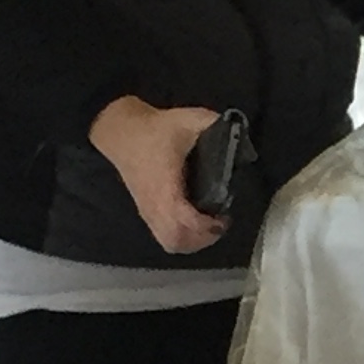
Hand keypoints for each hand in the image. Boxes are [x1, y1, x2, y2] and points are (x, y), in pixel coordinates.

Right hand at [89, 95, 229, 255]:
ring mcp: (148, 210)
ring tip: (209, 225)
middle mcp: (154, 204)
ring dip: (193, 241)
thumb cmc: (155, 128)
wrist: (121, 130)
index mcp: (164, 185)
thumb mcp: (189, 120)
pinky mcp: (146, 211)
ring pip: (169, 242)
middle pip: (175, 241)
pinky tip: (196, 221)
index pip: (182, 219)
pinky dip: (183, 237)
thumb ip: (216, 126)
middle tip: (218, 222)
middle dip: (202, 239)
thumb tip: (242, 136)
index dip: (205, 225)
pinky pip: (164, 236)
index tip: (223, 215)